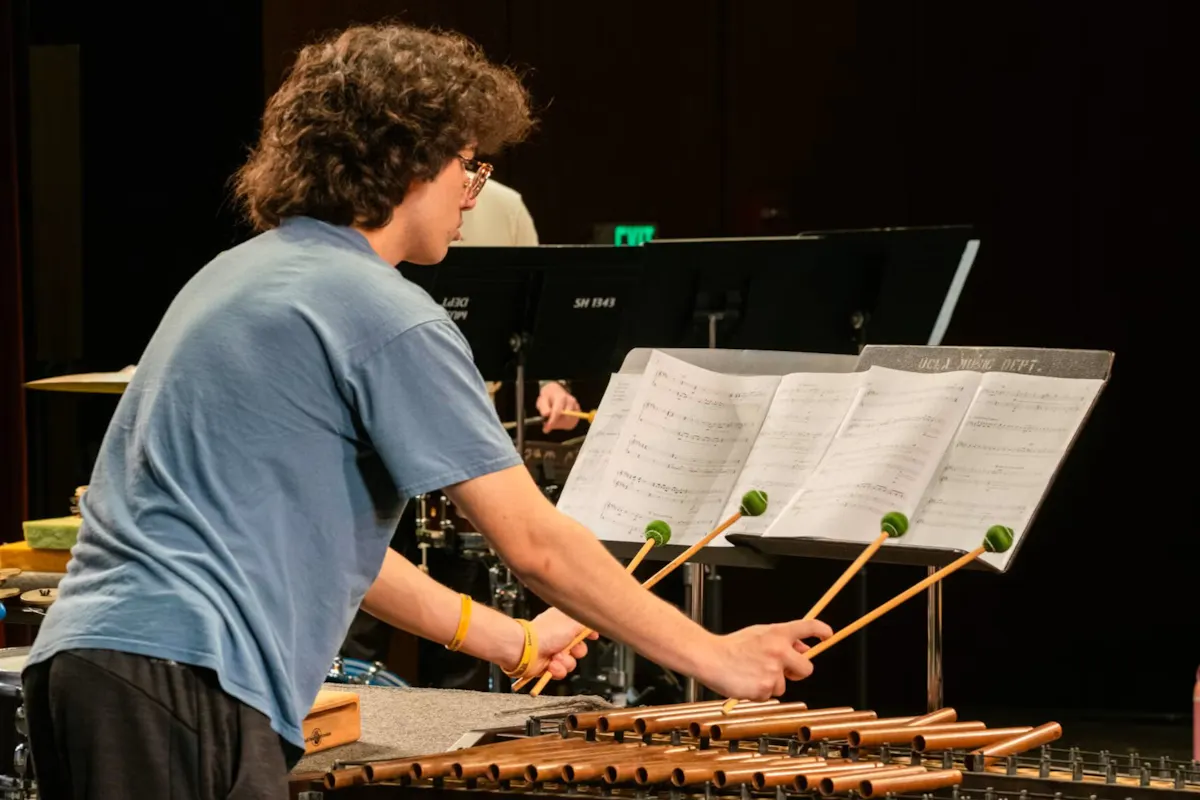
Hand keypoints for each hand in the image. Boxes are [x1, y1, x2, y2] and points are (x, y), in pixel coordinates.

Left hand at [525, 607, 598, 679]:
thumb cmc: (546, 633)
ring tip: (556, 657)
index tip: (593, 636)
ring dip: (565, 662)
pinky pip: (561, 672)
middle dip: (577, 651)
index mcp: (563, 623)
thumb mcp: (572, 622)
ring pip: (571, 663)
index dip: (588, 633)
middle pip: (579, 648)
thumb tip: (593, 625)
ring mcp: (552, 652)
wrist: (526, 650)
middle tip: (571, 649)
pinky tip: (551, 665)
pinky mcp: (547, 666)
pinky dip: (557, 670)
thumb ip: (586, 623)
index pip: (580, 627)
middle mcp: (558, 637)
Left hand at [536, 382, 580, 432]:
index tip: (546, 429)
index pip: (558, 412)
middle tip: (547, 425)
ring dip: (560, 425)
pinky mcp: (578, 412)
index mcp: (561, 397)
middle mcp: (571, 401)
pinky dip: (564, 425)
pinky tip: (559, 421)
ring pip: (569, 423)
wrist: (556, 392)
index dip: (552, 422)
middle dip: (555, 424)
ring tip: (553, 421)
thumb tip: (546, 415)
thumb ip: (543, 408)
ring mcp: (576, 407)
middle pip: (565, 419)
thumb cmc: (548, 397)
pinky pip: (572, 424)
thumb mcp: (542, 400)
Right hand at [700, 619, 832, 699]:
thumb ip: (782, 639)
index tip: (828, 634)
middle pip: (807, 668)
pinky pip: (770, 695)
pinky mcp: (765, 689)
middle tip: (783, 670)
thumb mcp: (758, 634)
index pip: (807, 627)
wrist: (710, 658)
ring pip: (784, 685)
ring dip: (772, 683)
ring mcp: (773, 671)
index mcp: (777, 634)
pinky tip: (747, 681)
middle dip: (798, 672)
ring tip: (752, 673)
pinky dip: (760, 692)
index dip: (821, 630)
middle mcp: (779, 651)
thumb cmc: (732, 646)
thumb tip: (804, 647)